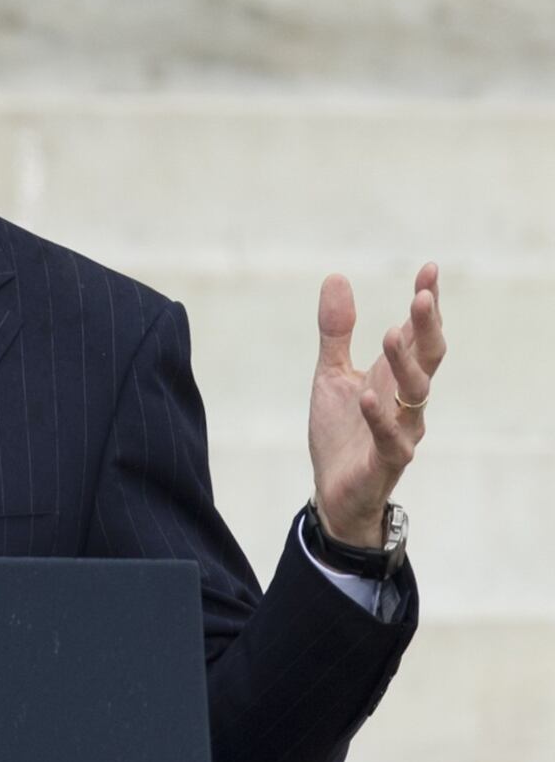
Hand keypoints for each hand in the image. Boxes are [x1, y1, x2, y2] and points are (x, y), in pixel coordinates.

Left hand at [309, 264, 445, 545]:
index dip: (427, 304)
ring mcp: (401, 430)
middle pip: (430, 358)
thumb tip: (336, 277)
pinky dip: (379, 416)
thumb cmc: (341, 432)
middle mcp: (406, 400)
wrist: (333, 492)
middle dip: (428, 327)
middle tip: (422, 296)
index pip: (420, 334)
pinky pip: (390, 437)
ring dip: (406, 364)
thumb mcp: (331, 373)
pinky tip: (367, 395)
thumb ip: (336, 331)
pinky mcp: (386, 460)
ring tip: (392, 333)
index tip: (430, 269)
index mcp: (395, 376)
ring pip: (416, 394)